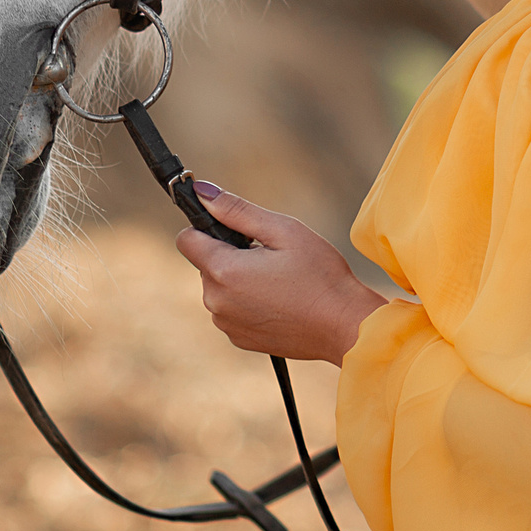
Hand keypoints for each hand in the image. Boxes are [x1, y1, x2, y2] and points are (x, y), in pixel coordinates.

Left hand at [175, 181, 387, 364]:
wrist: (344, 326)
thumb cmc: (320, 275)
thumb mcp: (283, 230)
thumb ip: (237, 211)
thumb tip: (201, 190)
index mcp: (223, 271)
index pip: (186, 239)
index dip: (208, 228)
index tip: (237, 231)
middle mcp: (216, 301)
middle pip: (205, 264)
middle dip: (231, 255)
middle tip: (271, 257)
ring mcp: (226, 324)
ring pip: (219, 288)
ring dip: (239, 280)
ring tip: (279, 281)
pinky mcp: (239, 339)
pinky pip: (232, 310)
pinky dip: (248, 303)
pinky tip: (280, 302)